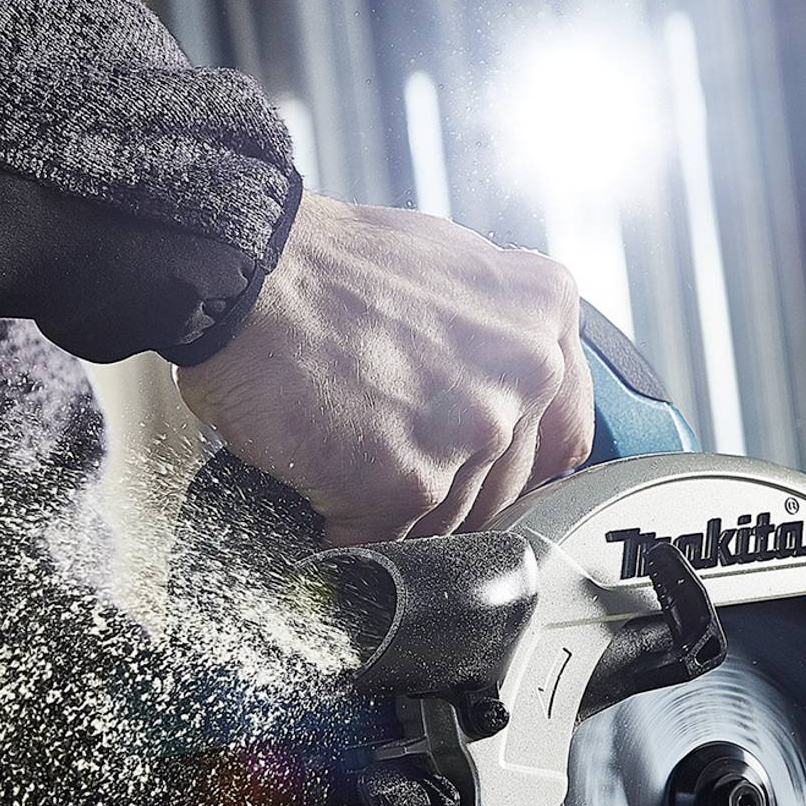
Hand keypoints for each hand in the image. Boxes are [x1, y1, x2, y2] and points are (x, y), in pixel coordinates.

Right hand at [179, 196, 593, 545]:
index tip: (477, 474)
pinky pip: (386, 541)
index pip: (562, 436)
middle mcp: (527, 372)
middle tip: (383, 453)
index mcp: (544, 314)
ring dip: (391, 507)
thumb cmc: (323, 264)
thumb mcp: (447, 265)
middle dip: (444, 485)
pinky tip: (319, 481)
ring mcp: (472, 431)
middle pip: (503, 486)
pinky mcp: (409, 482)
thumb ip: (495, 333)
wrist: (244, 273)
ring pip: (448, 520)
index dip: (512, 464)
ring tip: (342, 452)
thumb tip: (500, 388)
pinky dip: (344, 527)